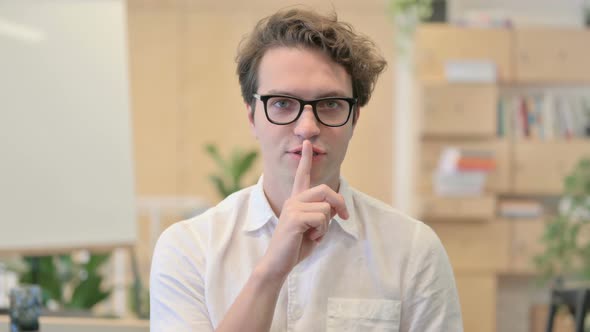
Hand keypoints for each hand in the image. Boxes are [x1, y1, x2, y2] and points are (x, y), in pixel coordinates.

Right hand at [258, 140, 348, 279]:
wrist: (279, 262)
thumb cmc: (296, 246)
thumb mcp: (315, 227)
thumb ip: (324, 214)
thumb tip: (336, 206)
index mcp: (296, 200)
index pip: (302, 175)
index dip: (305, 159)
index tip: (307, 143)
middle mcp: (293, 200)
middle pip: (326, 190)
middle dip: (340, 204)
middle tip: (344, 217)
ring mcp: (293, 207)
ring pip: (326, 209)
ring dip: (326, 226)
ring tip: (314, 234)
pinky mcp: (294, 218)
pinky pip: (322, 219)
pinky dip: (321, 232)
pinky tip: (309, 238)